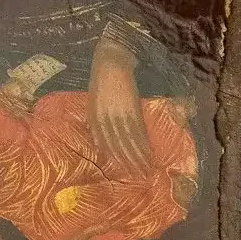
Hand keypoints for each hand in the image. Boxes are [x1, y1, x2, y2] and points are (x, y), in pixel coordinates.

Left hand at [89, 36, 151, 169]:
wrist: (111, 63)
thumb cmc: (100, 82)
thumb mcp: (91, 103)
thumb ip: (93, 122)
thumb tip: (96, 142)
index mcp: (95, 119)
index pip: (106, 144)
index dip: (116, 159)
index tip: (124, 171)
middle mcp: (106, 120)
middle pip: (118, 146)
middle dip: (129, 163)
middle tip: (139, 176)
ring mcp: (119, 115)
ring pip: (129, 142)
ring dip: (138, 158)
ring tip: (146, 170)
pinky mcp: (131, 109)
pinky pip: (137, 131)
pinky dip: (143, 144)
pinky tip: (149, 153)